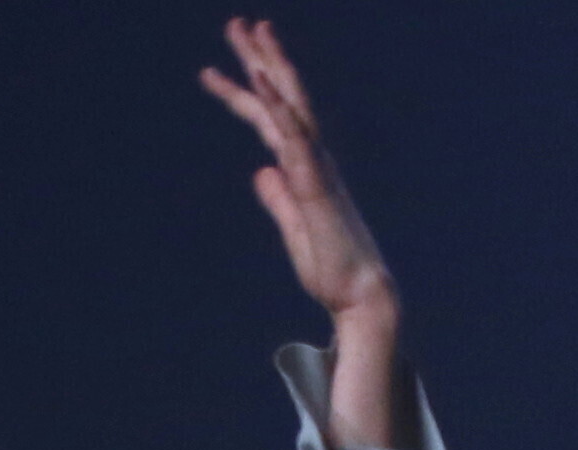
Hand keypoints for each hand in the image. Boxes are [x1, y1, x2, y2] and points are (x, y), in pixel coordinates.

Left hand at [200, 22, 406, 445]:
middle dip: (259, 59)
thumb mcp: (294, 227)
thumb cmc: (331, 268)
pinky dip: (279, 109)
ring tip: (252, 32)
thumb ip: (279, 197)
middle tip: (237, 23)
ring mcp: (317, 168)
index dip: (244, 92)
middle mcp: (312, 159)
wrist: (360, 295)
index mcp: (304, 168)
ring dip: (270, 67)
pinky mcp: (317, 186)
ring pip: (291, 106)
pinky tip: (263, 84)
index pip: (269, 120)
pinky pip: (296, 139)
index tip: (217, 69)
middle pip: (282, 98)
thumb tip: (261, 174)